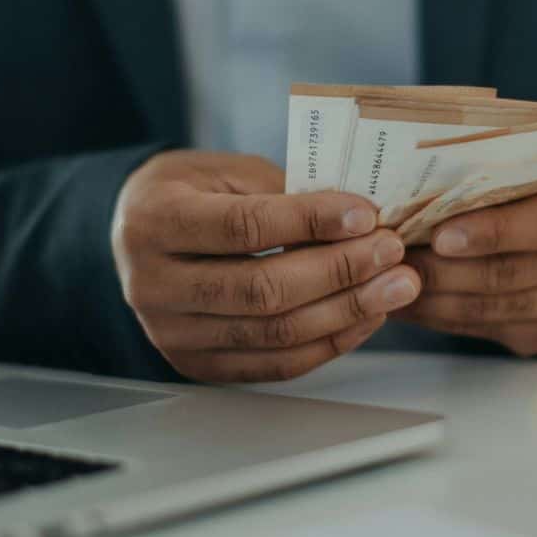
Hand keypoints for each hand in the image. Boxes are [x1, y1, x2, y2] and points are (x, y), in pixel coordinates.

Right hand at [111, 151, 420, 381]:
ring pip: (274, 334)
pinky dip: (329, 343)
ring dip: (347, 311)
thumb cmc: (192, 192)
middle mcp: (152, 285)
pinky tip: (365, 317)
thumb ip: (285, 194)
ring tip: (395, 287)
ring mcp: (170, 334)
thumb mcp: (229, 171)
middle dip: (340, 272)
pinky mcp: (197, 365)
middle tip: (391, 252)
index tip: (365, 214)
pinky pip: (275, 365)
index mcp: (155, 221)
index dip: (311, 222)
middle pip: (262, 290)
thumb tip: (360, 221)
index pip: (244, 227)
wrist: (140, 233)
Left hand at [396, 162, 536, 354]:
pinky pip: (495, 331)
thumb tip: (421, 172)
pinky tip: (413, 304)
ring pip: (500, 309)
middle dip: (447, 271)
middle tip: (394, 264)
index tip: (439, 237)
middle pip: (516, 273)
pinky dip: (447, 319)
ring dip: (439, 300)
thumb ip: (482, 152)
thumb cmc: (522, 168)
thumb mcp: (513, 147)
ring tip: (391, 284)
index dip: (491, 233)